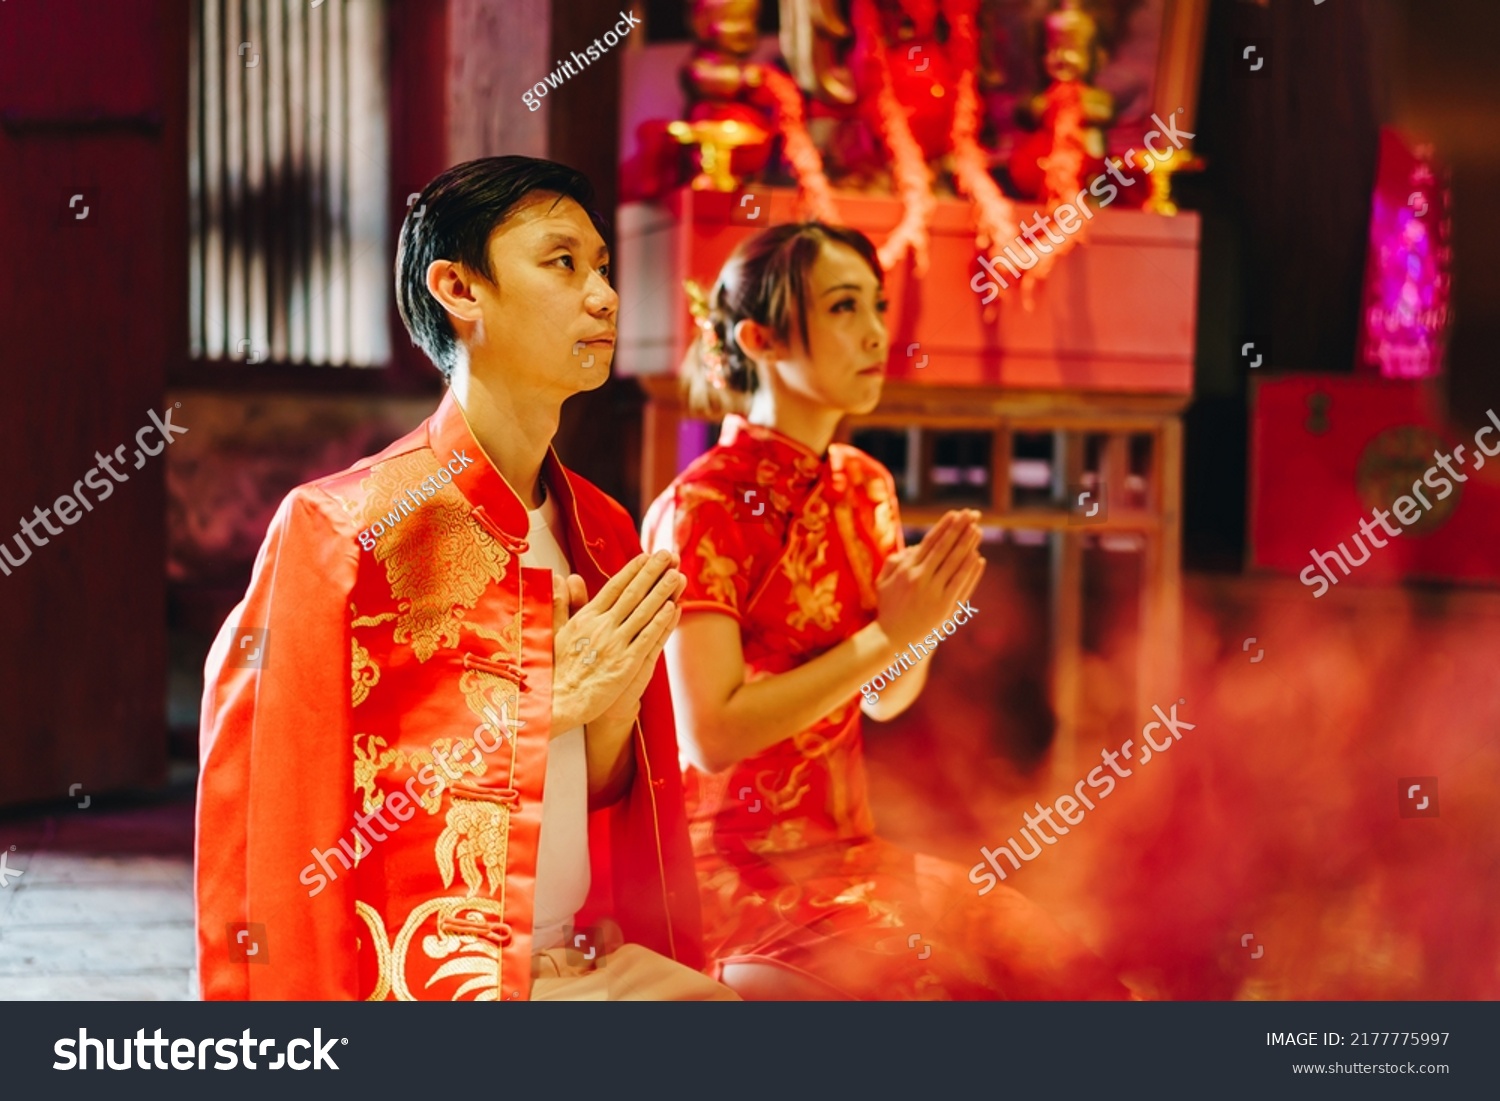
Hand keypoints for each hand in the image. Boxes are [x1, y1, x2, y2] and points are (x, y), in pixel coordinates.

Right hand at [551, 551, 686, 732]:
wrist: (557, 702)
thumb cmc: (555, 670)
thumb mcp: (554, 631)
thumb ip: (561, 603)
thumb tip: (563, 578)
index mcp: (586, 618)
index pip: (614, 587)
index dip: (632, 571)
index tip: (646, 556)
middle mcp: (602, 627)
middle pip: (632, 594)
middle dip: (652, 572)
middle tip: (669, 555)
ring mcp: (616, 644)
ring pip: (644, 612)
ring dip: (662, 592)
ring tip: (677, 575)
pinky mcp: (626, 664)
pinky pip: (647, 639)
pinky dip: (660, 622)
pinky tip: (673, 608)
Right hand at [874, 509, 984, 647]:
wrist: (893, 639)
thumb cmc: (888, 608)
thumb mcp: (883, 582)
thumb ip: (895, 562)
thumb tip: (915, 548)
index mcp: (906, 570)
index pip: (929, 543)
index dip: (943, 527)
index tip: (954, 514)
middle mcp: (921, 579)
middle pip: (945, 549)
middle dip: (959, 529)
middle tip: (971, 514)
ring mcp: (934, 594)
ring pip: (955, 564)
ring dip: (968, 545)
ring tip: (978, 530)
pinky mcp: (945, 607)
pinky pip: (961, 584)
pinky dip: (970, 570)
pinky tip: (978, 557)